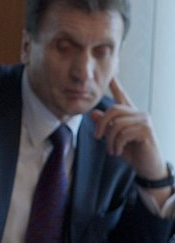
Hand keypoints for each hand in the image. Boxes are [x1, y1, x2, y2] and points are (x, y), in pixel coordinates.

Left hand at [91, 78, 170, 205]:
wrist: (147, 167)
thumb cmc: (132, 152)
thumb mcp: (114, 139)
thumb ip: (105, 126)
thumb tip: (93, 113)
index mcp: (130, 115)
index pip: (122, 97)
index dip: (116, 86)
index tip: (111, 76)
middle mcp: (139, 114)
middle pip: (113, 110)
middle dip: (101, 125)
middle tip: (97, 138)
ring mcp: (144, 121)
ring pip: (116, 124)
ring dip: (109, 140)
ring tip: (112, 150)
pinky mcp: (146, 130)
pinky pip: (123, 133)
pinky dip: (116, 144)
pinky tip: (118, 152)